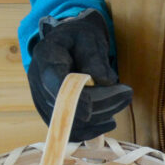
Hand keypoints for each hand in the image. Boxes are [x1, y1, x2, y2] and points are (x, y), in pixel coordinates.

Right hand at [26, 10, 132, 140]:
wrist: (68, 40)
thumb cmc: (79, 35)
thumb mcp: (89, 37)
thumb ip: (95, 57)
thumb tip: (105, 82)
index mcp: (45, 56)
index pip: (55, 83)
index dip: (75, 99)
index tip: (98, 105)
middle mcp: (38, 80)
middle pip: (64, 104)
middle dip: (99, 105)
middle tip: (126, 94)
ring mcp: (42, 98)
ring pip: (68, 119)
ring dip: (98, 117)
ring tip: (122, 102)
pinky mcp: (51, 110)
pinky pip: (67, 128)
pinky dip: (89, 129)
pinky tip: (108, 122)